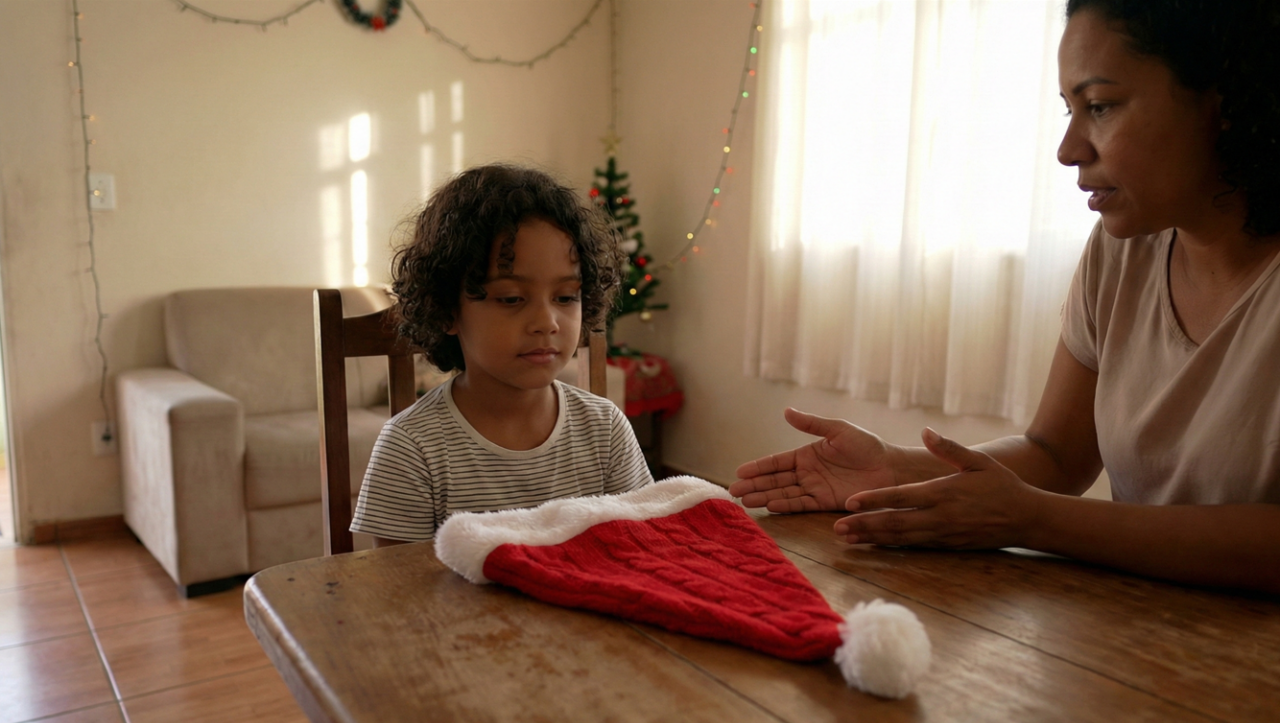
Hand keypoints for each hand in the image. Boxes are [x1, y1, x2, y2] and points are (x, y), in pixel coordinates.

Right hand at [729, 408, 900, 512]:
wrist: (891, 468)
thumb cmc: (867, 446)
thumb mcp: (838, 430)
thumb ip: (811, 424)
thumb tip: (786, 411)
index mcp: (807, 454)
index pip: (776, 462)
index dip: (758, 466)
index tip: (739, 470)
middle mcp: (807, 473)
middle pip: (775, 480)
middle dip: (754, 485)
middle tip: (733, 491)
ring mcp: (814, 488)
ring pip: (783, 493)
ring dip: (764, 497)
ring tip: (745, 501)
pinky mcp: (825, 502)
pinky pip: (801, 504)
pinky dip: (785, 505)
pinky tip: (770, 506)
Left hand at [834, 428, 1045, 548]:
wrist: (1028, 519)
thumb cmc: (1002, 485)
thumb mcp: (978, 461)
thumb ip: (948, 447)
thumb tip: (925, 430)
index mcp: (943, 492)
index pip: (901, 497)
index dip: (874, 500)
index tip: (850, 502)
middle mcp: (940, 516)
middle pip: (895, 523)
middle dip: (864, 526)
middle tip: (836, 528)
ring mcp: (943, 534)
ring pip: (901, 539)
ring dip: (873, 539)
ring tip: (847, 539)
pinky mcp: (948, 546)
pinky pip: (915, 547)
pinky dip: (893, 547)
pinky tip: (874, 545)